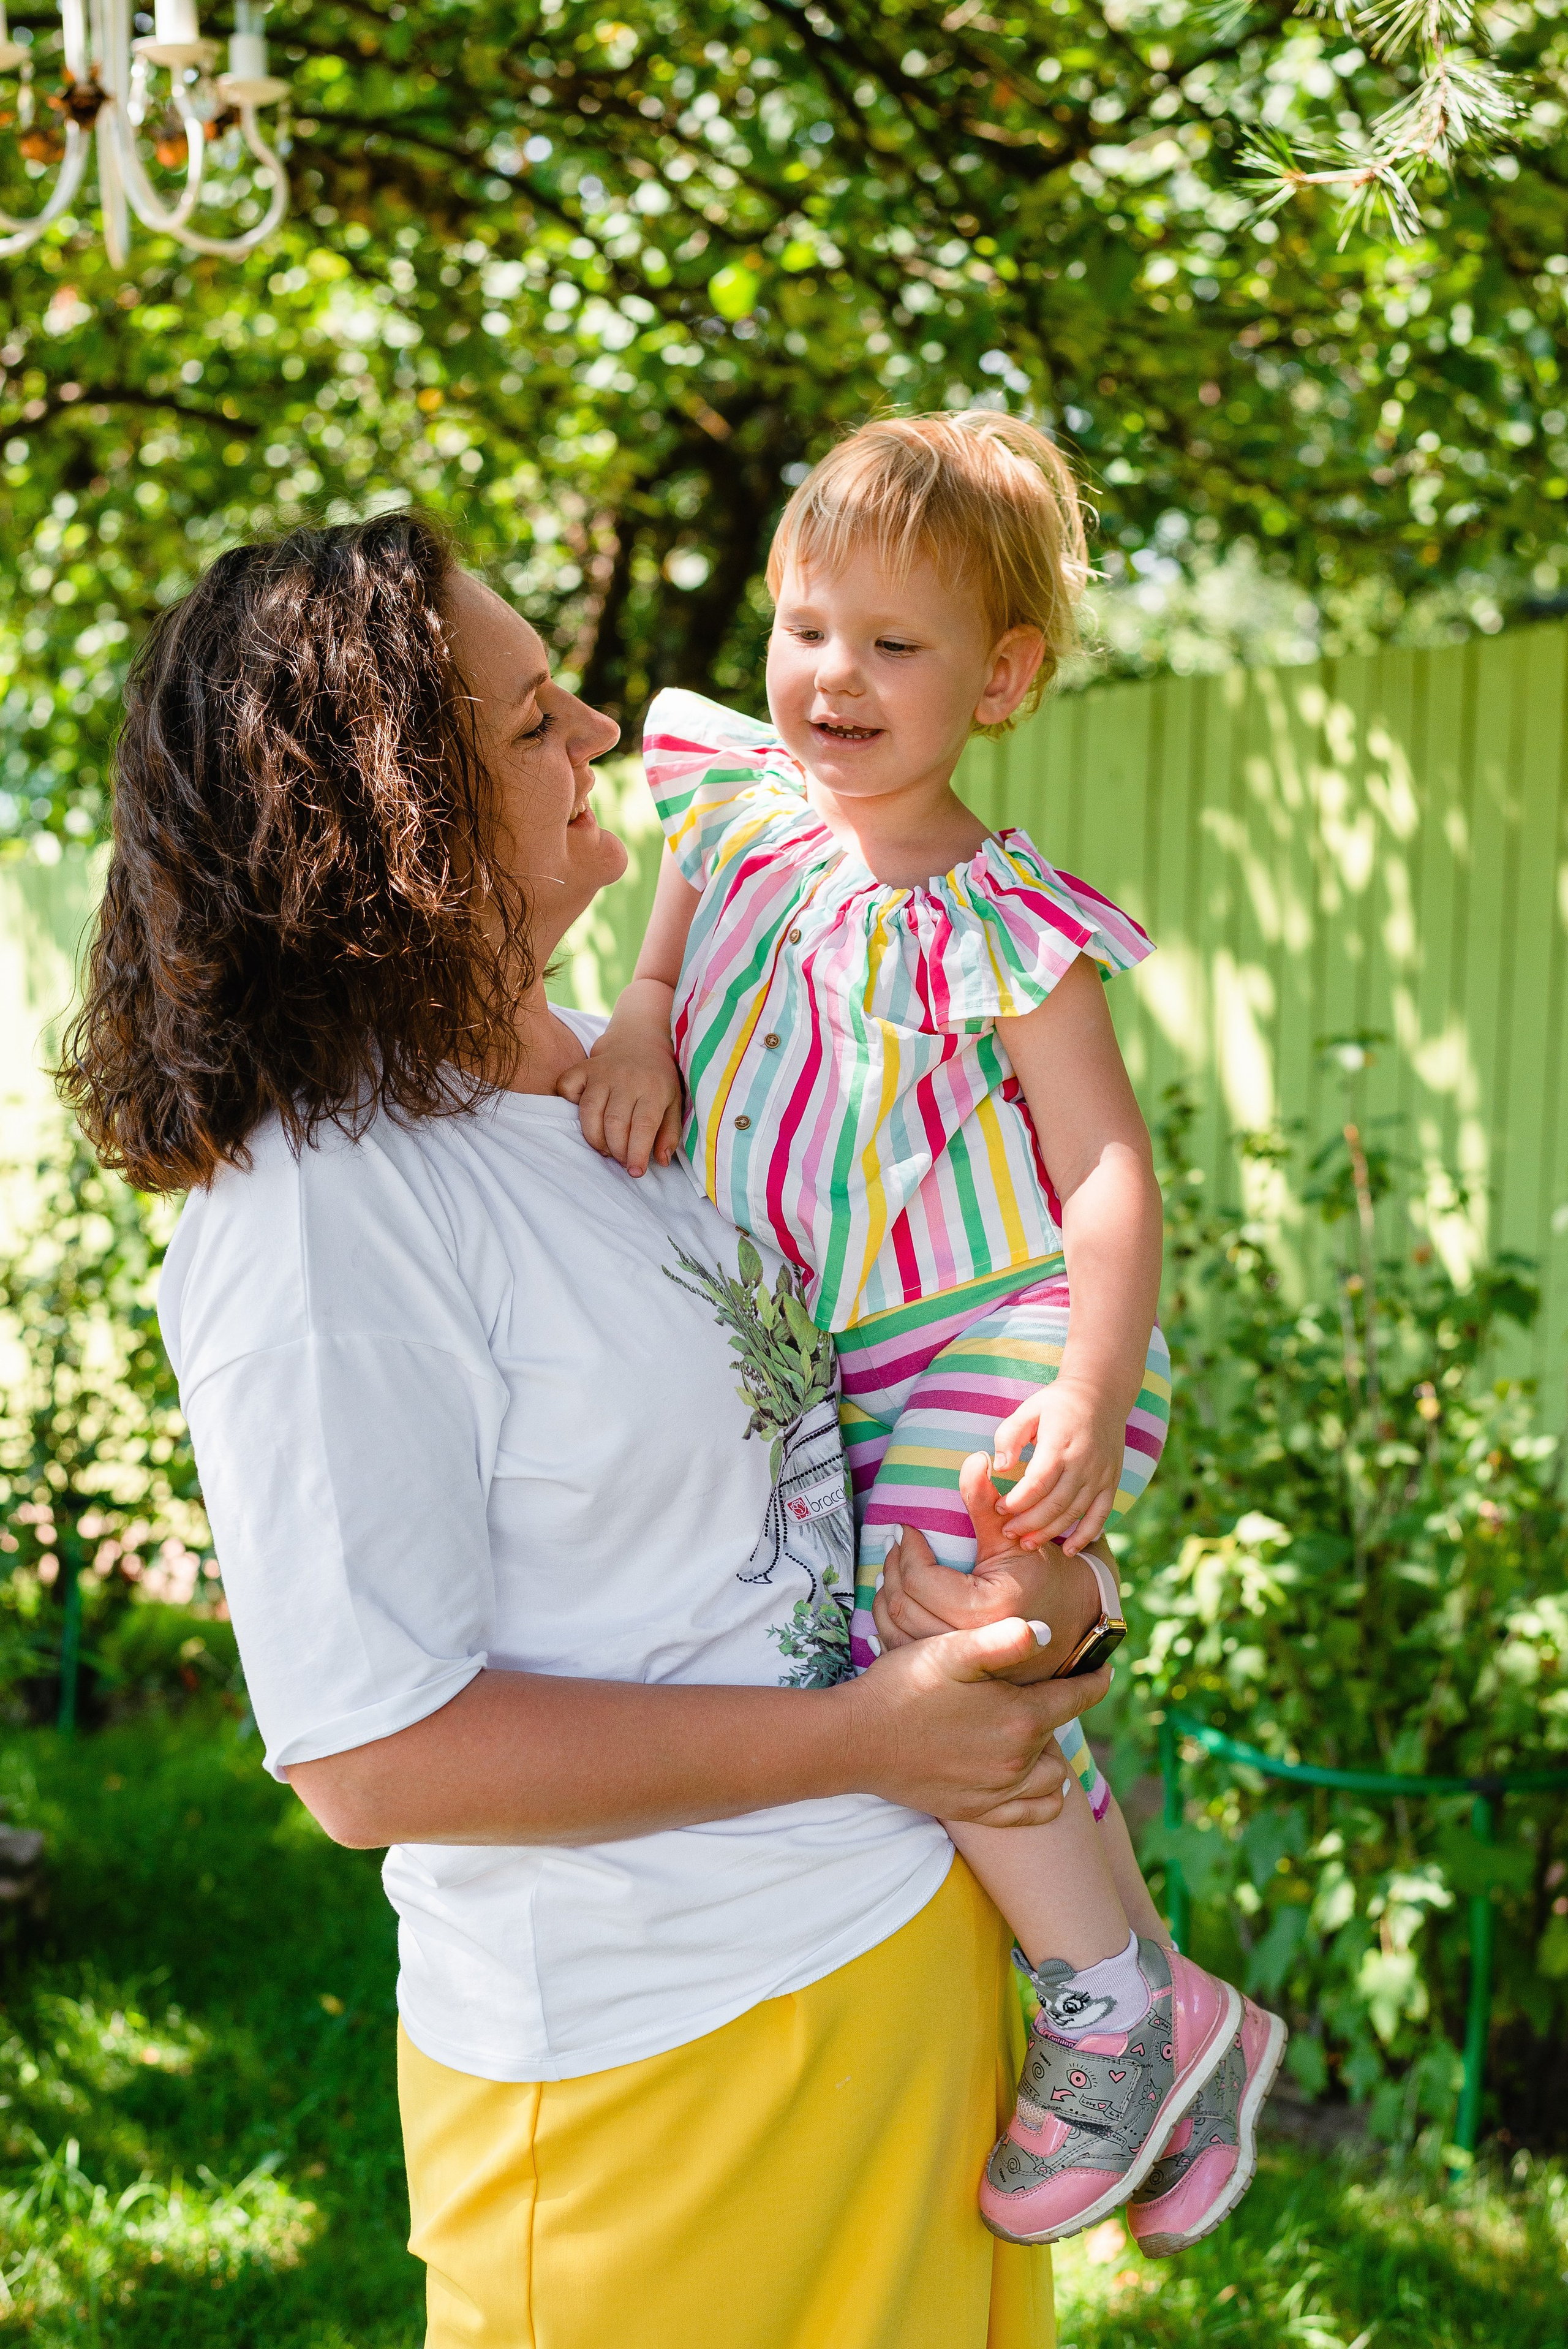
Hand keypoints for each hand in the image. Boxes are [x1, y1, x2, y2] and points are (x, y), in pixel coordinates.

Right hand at [557, 1028, 682, 1177]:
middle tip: (621, 1159)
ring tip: (605, 1148)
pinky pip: (567, 1087)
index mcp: (654, 1089)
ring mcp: (602, 1072)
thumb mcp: (674, 1103)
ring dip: (595, 1138)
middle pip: (614, 1123)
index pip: (643, 1126)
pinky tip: (585, 1114)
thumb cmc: (658, 1079)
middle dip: (616, 1150)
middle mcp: (627, 1079)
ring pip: (589, 1112)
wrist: (640, 1041)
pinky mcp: (583, 1067)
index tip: (635, 1172)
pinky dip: (569, 1103)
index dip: (637, 1153)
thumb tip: (660, 1161)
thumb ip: (669, 1133)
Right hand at [844, 1617, 1112, 1828]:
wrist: (855, 1740)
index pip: (1077, 1698)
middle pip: (1060, 1735)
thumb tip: (1048, 1631)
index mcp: (1021, 1718)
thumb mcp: (951, 1650)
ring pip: (1052, 1777)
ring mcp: (998, 1790)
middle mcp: (1018, 1760)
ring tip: (1028, 1734)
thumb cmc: (903, 1686)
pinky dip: (1041, 1798)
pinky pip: (1031, 1813)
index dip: (1094, 1680)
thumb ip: (1003, 1640)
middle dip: (1057, 1713)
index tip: (1104, 1671)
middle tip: (1038, 1695)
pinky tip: (1030, 1779)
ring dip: (1048, 1755)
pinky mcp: (976, 1810)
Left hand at [872, 1455, 1104, 1679]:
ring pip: (902, 1636)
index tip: (904, 1529)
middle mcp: (973, 1645)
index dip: (908, 1550)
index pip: (923, 1581)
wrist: (1079, 1620)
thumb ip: (988, 1503)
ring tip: (890, 1570)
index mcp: (987, 1611)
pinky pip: (911, 1654)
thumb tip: (974, 1459)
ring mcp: (966, 1666)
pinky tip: (892, 1605)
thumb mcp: (1018, 1537)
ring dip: (887, 1600)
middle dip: (893, 1572)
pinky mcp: (961, 1674)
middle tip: (893, 1545)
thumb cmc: (1050, 1575)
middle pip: (906, 1608)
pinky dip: (894, 1630)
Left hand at [991, 1376, 1124, 1553]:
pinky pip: (1100, 1515)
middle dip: (1028, 1523)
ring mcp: (1100, 1475)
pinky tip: (1069, 1550)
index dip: (1017, 1501)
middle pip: (1055, 1504)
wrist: (1101, 1394)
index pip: (1037, 1483)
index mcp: (1060, 1445)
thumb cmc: (1056, 1404)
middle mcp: (1083, 1463)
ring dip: (1050, 1533)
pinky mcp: (1111, 1482)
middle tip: (1007, 1533)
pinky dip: (1086, 1535)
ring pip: (1074, 1513)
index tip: (998, 1509)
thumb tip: (999, 1466)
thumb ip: (1009, 1436)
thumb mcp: (1028, 1410)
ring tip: (1027, 1543)